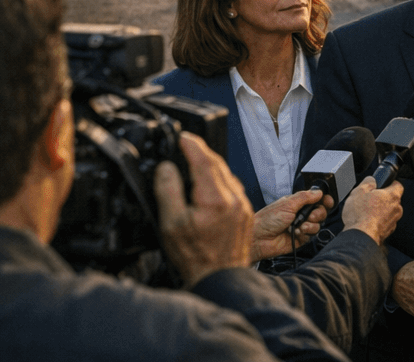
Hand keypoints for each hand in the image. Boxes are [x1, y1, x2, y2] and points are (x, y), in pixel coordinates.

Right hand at [155, 132, 253, 286]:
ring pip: (226, 174)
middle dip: (201, 151)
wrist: (220, 277)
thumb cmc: (195, 257)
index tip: (183, 136)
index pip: (204, 160)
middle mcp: (233, 198)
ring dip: (210, 164)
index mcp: (215, 199)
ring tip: (193, 160)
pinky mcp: (245, 212)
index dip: (192, 144)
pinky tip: (207, 183)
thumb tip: (167, 167)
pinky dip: (219, 178)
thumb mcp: (171, 224)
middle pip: (217, 164)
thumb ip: (168, 191)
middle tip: (185, 144)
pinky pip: (232, 187)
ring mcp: (242, 205)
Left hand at [250, 188, 329, 260]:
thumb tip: (318, 192)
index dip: (323, 200)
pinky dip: (306, 233)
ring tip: (300, 226)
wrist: (258, 238)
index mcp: (296, 203)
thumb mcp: (288, 204)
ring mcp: (300, 227)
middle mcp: (299, 214)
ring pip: (317, 224)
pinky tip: (296, 233)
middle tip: (311, 215)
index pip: (315, 200)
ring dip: (311, 225)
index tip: (327, 201)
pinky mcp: (300, 239)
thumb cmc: (267, 219)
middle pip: (320, 212)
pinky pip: (311, 235)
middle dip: (318, 213)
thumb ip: (305, 197)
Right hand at [342, 176, 402, 243]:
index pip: (398, 185)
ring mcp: (393, 221)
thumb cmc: (360, 215)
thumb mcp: (359, 191)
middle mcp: (397, 208)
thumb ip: (369, 181)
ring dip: (380, 210)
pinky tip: (367, 221)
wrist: (360, 236)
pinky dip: (377, 221)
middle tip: (370, 198)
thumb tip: (372, 180)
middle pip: (392, 199)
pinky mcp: (388, 231)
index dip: (389, 183)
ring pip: (388, 211)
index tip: (382, 184)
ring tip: (366, 211)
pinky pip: (384, 222)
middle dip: (382, 198)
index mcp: (393, 196)